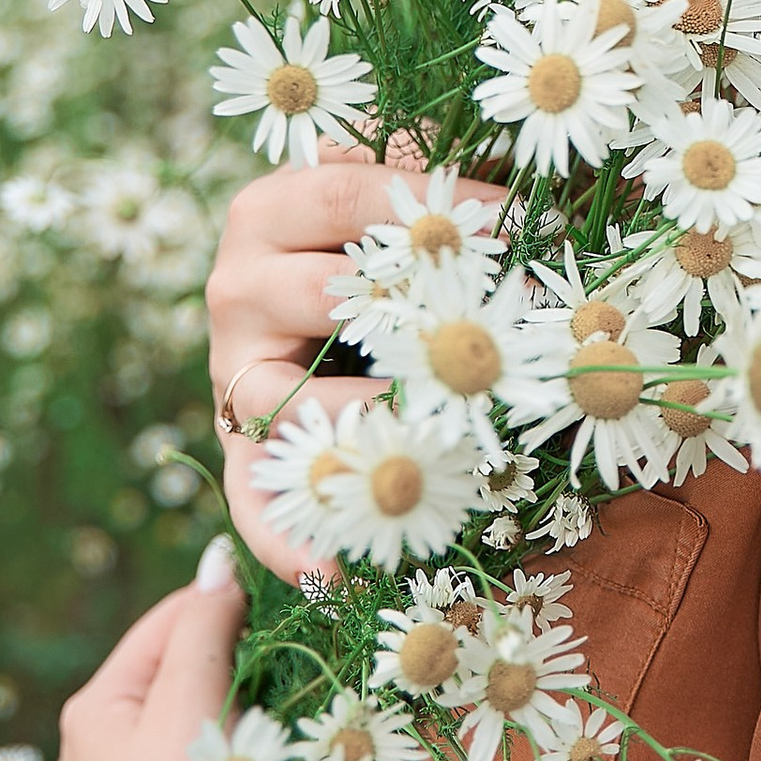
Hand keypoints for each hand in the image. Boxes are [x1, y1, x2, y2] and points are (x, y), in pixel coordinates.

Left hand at [53, 544, 274, 760]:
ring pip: (182, 736)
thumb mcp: (192, 702)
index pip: (167, 622)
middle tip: (292, 673)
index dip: (228, 605)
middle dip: (233, 670)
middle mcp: (86, 757)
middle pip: (174, 679)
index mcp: (91, 710)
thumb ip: (203, 625)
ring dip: (231, 724)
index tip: (290, 605)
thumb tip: (216, 564)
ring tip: (278, 731)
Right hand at [205, 147, 507, 578]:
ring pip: (285, 402)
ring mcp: (233, 373)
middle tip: (495, 341)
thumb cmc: (376, 242)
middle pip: (320, 298)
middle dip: (416, 320)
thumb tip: (528, 198)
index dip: (434, 211)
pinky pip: (252, 496)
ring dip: (364, 429)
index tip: (520, 228)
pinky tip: (332, 574)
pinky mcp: (238, 445)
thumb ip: (434, 185)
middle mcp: (236, 286)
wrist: (308, 305)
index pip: (351, 199)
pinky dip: (285, 539)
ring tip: (434, 445)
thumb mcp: (397, 195)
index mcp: (272, 208)